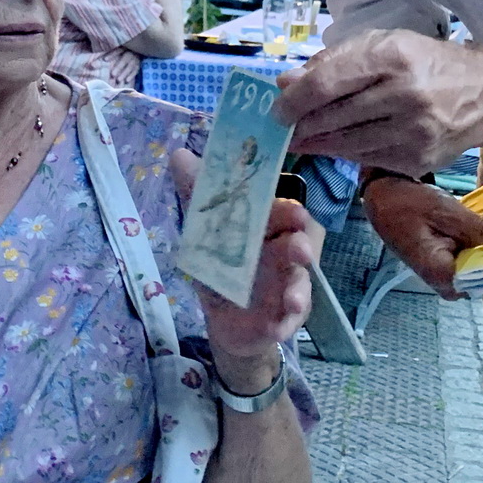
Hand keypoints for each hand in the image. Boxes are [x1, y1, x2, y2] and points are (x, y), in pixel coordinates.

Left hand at [170, 150, 320, 381]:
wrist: (225, 319)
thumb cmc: (221, 266)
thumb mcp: (203, 232)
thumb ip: (196, 195)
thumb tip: (180, 154)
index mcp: (266, 229)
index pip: (283, 213)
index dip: (289, 211)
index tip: (295, 213)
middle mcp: (283, 253)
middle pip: (300, 244)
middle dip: (301, 245)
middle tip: (300, 250)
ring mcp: (288, 286)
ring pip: (300, 283)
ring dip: (298, 290)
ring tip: (291, 300)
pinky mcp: (284, 317)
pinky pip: (289, 320)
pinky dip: (284, 323)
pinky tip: (276, 327)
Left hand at [275, 29, 482, 171]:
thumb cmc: (425, 62)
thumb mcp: (382, 44)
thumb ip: (331, 62)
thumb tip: (285, 83)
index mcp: (391, 58)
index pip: (328, 83)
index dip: (294, 100)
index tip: (275, 110)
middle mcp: (403, 96)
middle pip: (333, 117)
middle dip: (300, 125)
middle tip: (280, 130)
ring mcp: (412, 133)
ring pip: (346, 144)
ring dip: (316, 144)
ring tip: (299, 140)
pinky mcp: (417, 160)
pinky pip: (365, 159)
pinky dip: (343, 153)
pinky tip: (331, 146)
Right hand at [364, 177, 482, 296]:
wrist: (380, 196)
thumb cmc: (407, 203)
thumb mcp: (446, 211)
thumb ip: (480, 226)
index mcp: (438, 271)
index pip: (481, 281)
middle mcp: (438, 280)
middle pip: (479, 279)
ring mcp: (438, 274)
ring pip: (474, 271)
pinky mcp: (440, 264)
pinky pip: (466, 263)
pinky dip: (477, 249)